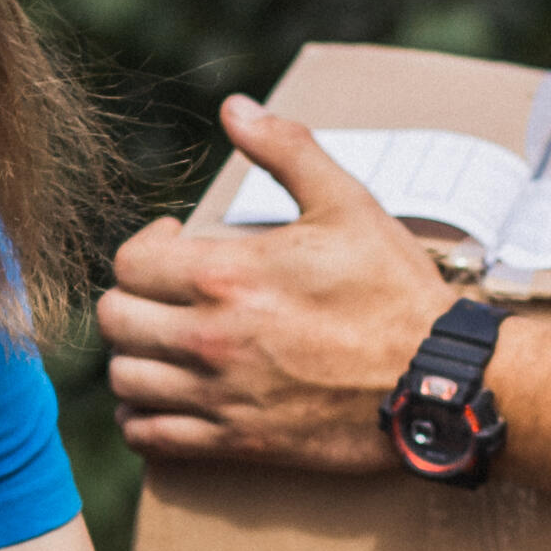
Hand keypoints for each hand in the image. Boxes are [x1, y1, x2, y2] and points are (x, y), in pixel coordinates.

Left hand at [99, 98, 456, 475]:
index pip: (130, 263)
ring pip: (124, 380)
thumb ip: (285, 150)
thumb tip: (234, 108)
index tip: (171, 242)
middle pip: (115, 320)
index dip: (143, 246)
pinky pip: (149, 438)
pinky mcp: (235, 442)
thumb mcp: (347, 204)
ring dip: (134, 358)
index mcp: (226, 276)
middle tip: (162, 295)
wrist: (435, 382)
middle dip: (131, 299)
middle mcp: (209, 338)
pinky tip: (159, 399)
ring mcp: (219, 396)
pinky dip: (139, 420)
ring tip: (160, 344)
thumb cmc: (394, 292)